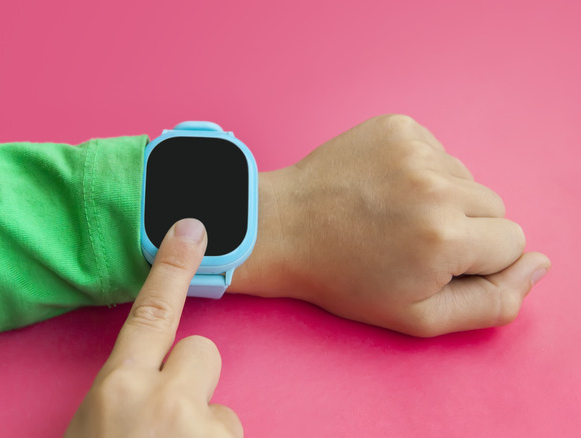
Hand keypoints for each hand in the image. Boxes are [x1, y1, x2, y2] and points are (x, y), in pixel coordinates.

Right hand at [65, 219, 242, 437]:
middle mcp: (166, 401)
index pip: (153, 312)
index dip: (173, 268)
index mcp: (118, 389)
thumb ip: (116, 393)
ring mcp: (204, 429)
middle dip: (192, 378)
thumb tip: (135, 384)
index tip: (191, 231)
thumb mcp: (86, 428)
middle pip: (203, 351)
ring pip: (220, 405)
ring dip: (203, 426)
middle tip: (170, 419)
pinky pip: (232, 437)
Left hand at [231, 114, 550, 336]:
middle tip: (409, 242)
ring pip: (468, 179)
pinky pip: (439, 152)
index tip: (430, 264)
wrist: (282, 229)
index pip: (513, 244)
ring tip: (392, 215)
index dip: (474, 261)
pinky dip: (422, 171)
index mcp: (446, 237)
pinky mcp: (397, 126)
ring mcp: (414, 149)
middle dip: (465, 229)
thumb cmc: (343, 278)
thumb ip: (493, 302)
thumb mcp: (418, 316)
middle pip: (496, 208)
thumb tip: (541, 264)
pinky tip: (384, 189)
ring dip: (443, 198)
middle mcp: (436, 185)